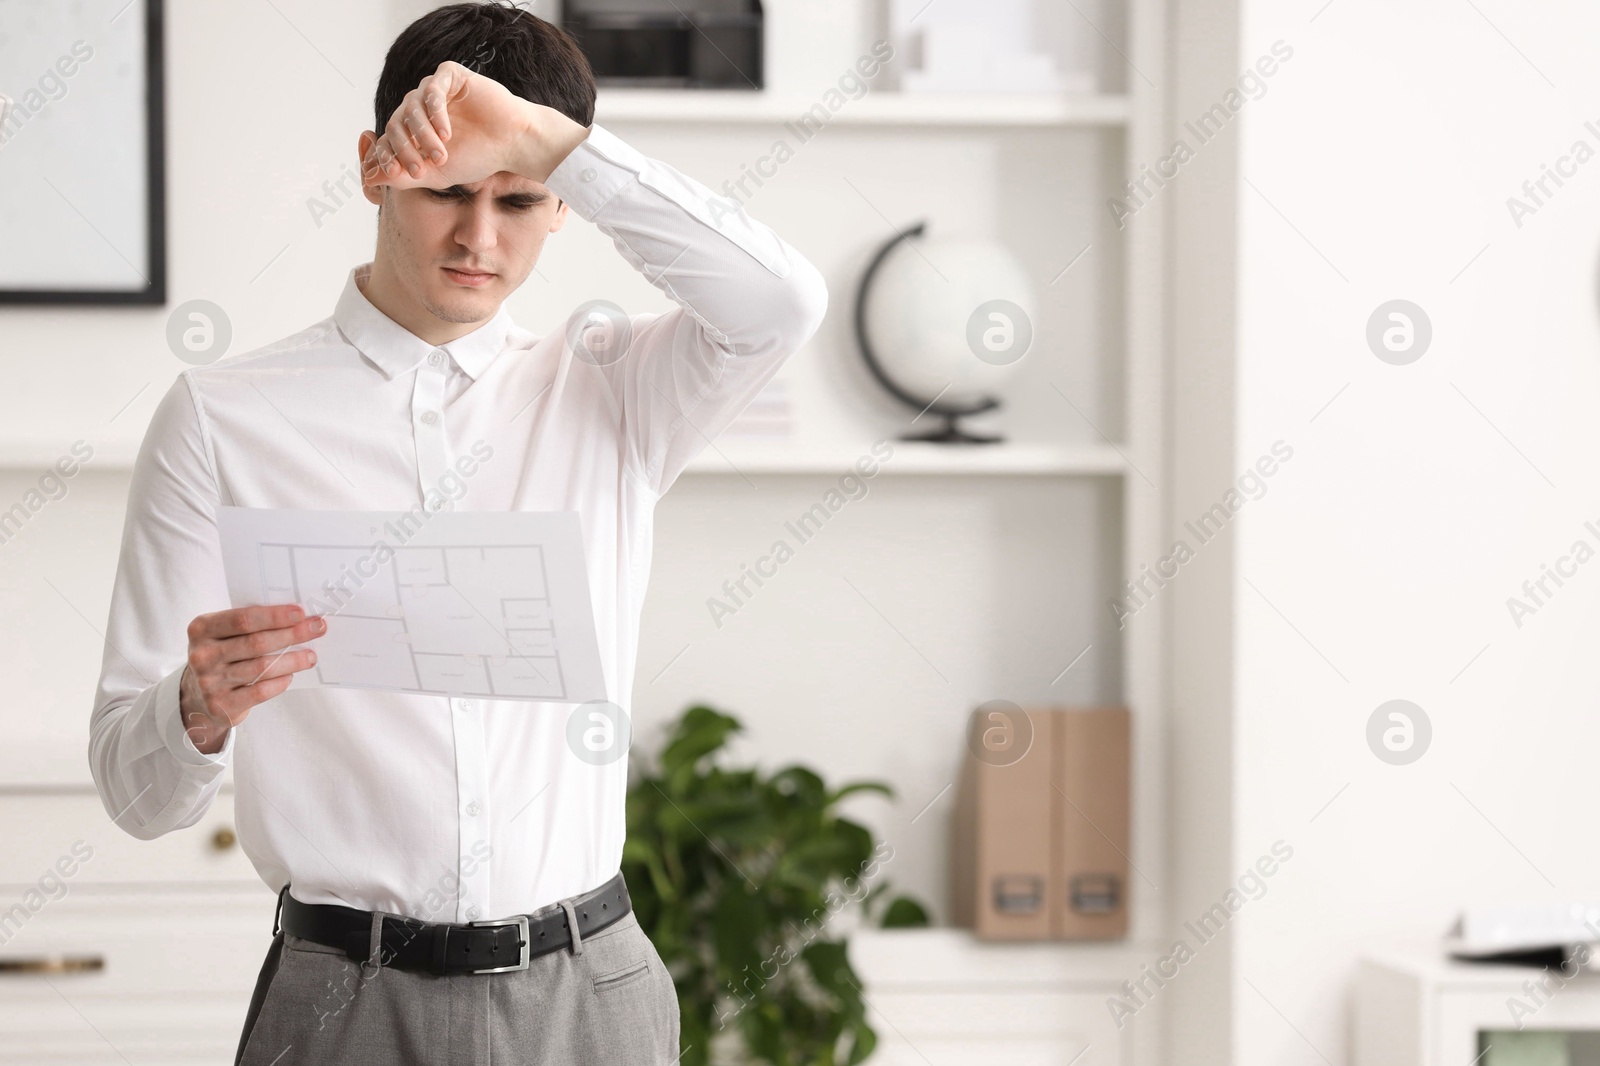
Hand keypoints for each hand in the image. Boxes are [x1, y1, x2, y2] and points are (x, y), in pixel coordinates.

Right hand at [180, 604, 324, 754]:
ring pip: (262, 668)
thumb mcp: (223, 634)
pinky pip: (259, 692)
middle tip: (317, 629)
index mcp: (202, 629)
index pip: (243, 619)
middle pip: (257, 643)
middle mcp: (202, 655)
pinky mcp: (220, 705)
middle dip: (292, 634)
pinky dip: (279, 683)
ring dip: (293, 660)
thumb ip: (250, 624)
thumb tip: (298, 618)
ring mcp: (209, 681)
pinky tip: (291, 676)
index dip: (274, 616)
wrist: (197, 695)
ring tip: (311, 656)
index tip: (301, 612)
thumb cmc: (222, 655)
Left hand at [361, 60, 589, 190]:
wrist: (512, 144)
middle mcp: (419, 108)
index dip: (386, 155)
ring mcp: (433, 90)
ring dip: (423, 135)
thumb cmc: (478, 158)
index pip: (387, 138)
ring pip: (411, 107)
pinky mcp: (450, 76)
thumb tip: (369, 178)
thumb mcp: (436, 175)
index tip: (394, 173)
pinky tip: (447, 133)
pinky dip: (435, 113)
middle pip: (395, 123)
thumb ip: (402, 177)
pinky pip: (432, 89)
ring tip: (441, 155)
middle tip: (420, 170)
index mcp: (413, 130)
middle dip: (405, 149)